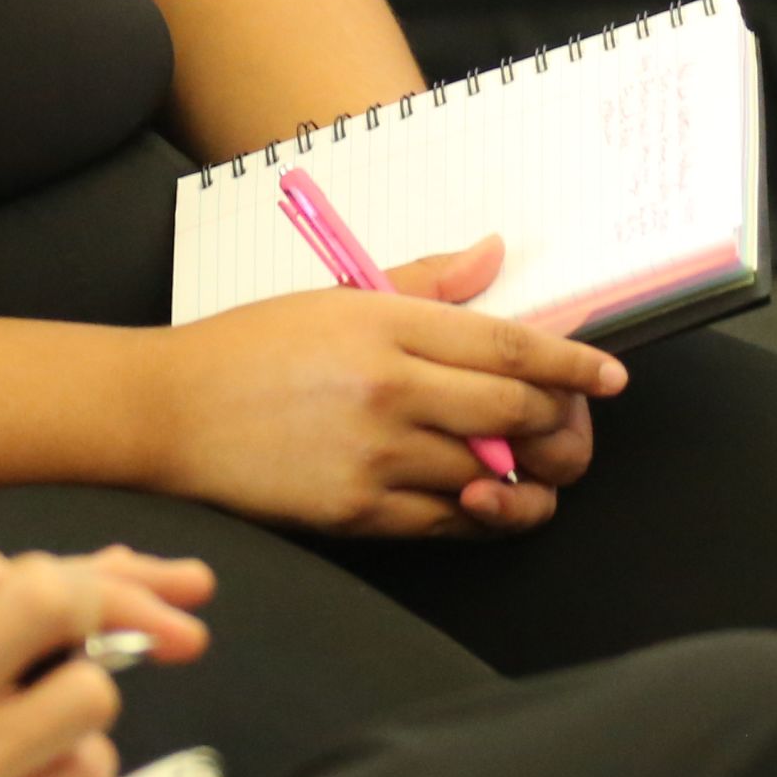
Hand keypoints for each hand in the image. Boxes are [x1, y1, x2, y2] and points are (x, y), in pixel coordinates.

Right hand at [136, 236, 625, 537]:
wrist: (166, 411)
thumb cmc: (253, 347)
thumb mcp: (338, 293)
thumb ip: (427, 282)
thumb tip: (495, 255)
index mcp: (388, 323)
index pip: (508, 346)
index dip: (572, 363)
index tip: (610, 373)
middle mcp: (390, 389)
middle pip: (514, 412)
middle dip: (561, 419)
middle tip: (574, 418)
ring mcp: (373, 456)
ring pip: (490, 472)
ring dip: (530, 472)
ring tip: (540, 463)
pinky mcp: (354, 512)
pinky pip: (446, 521)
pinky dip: (482, 512)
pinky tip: (490, 497)